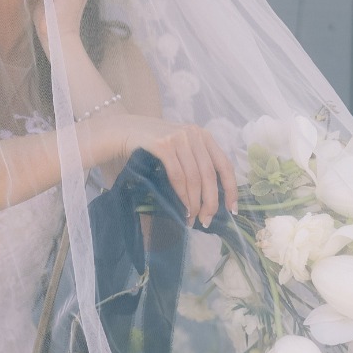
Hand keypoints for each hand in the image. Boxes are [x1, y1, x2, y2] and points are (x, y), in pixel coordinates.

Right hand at [95, 109, 239, 226]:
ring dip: (194, 203)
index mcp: (203, 136)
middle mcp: (194, 134)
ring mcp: (179, 138)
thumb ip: (194, 163)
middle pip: (210, 175)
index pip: (225, 164)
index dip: (231, 188)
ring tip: (191, 219)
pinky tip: (181, 208)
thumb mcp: (178, 149)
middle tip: (206, 221)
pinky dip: (182, 195)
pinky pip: (178, 176)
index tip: (232, 209)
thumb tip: (209, 198)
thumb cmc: (150, 145)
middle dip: (210, 202)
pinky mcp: (163, 144)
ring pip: (194, 177)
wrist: (121, 130)